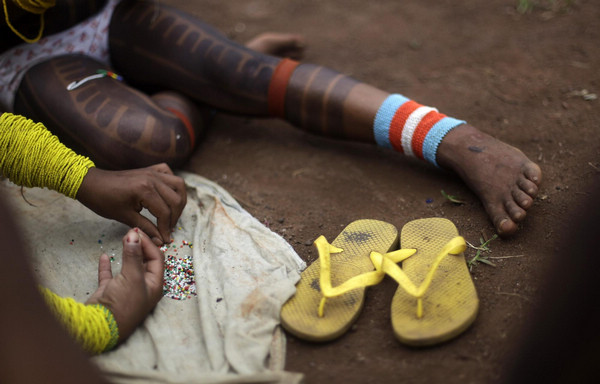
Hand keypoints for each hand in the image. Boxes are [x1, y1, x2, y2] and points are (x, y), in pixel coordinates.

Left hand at [76, 163, 185, 245]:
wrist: (90, 183)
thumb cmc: (103, 200)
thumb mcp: (125, 217)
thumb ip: (146, 228)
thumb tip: (161, 241)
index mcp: (145, 190)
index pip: (165, 212)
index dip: (166, 229)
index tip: (165, 239)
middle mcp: (153, 178)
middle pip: (176, 199)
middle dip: (175, 217)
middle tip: (168, 229)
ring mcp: (152, 172)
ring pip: (178, 184)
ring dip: (179, 200)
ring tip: (172, 213)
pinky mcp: (150, 169)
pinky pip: (168, 173)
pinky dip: (172, 183)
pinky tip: (167, 194)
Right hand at [86, 228, 163, 342]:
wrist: (99, 328)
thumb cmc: (123, 305)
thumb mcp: (132, 277)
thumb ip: (134, 256)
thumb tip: (134, 235)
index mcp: (154, 284)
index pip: (156, 258)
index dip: (148, 243)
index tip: (137, 231)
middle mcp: (142, 287)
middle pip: (145, 261)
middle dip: (140, 246)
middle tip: (132, 232)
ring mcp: (126, 290)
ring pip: (129, 267)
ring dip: (127, 253)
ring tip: (124, 239)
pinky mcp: (109, 293)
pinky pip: (110, 276)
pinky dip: (108, 266)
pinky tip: (105, 256)